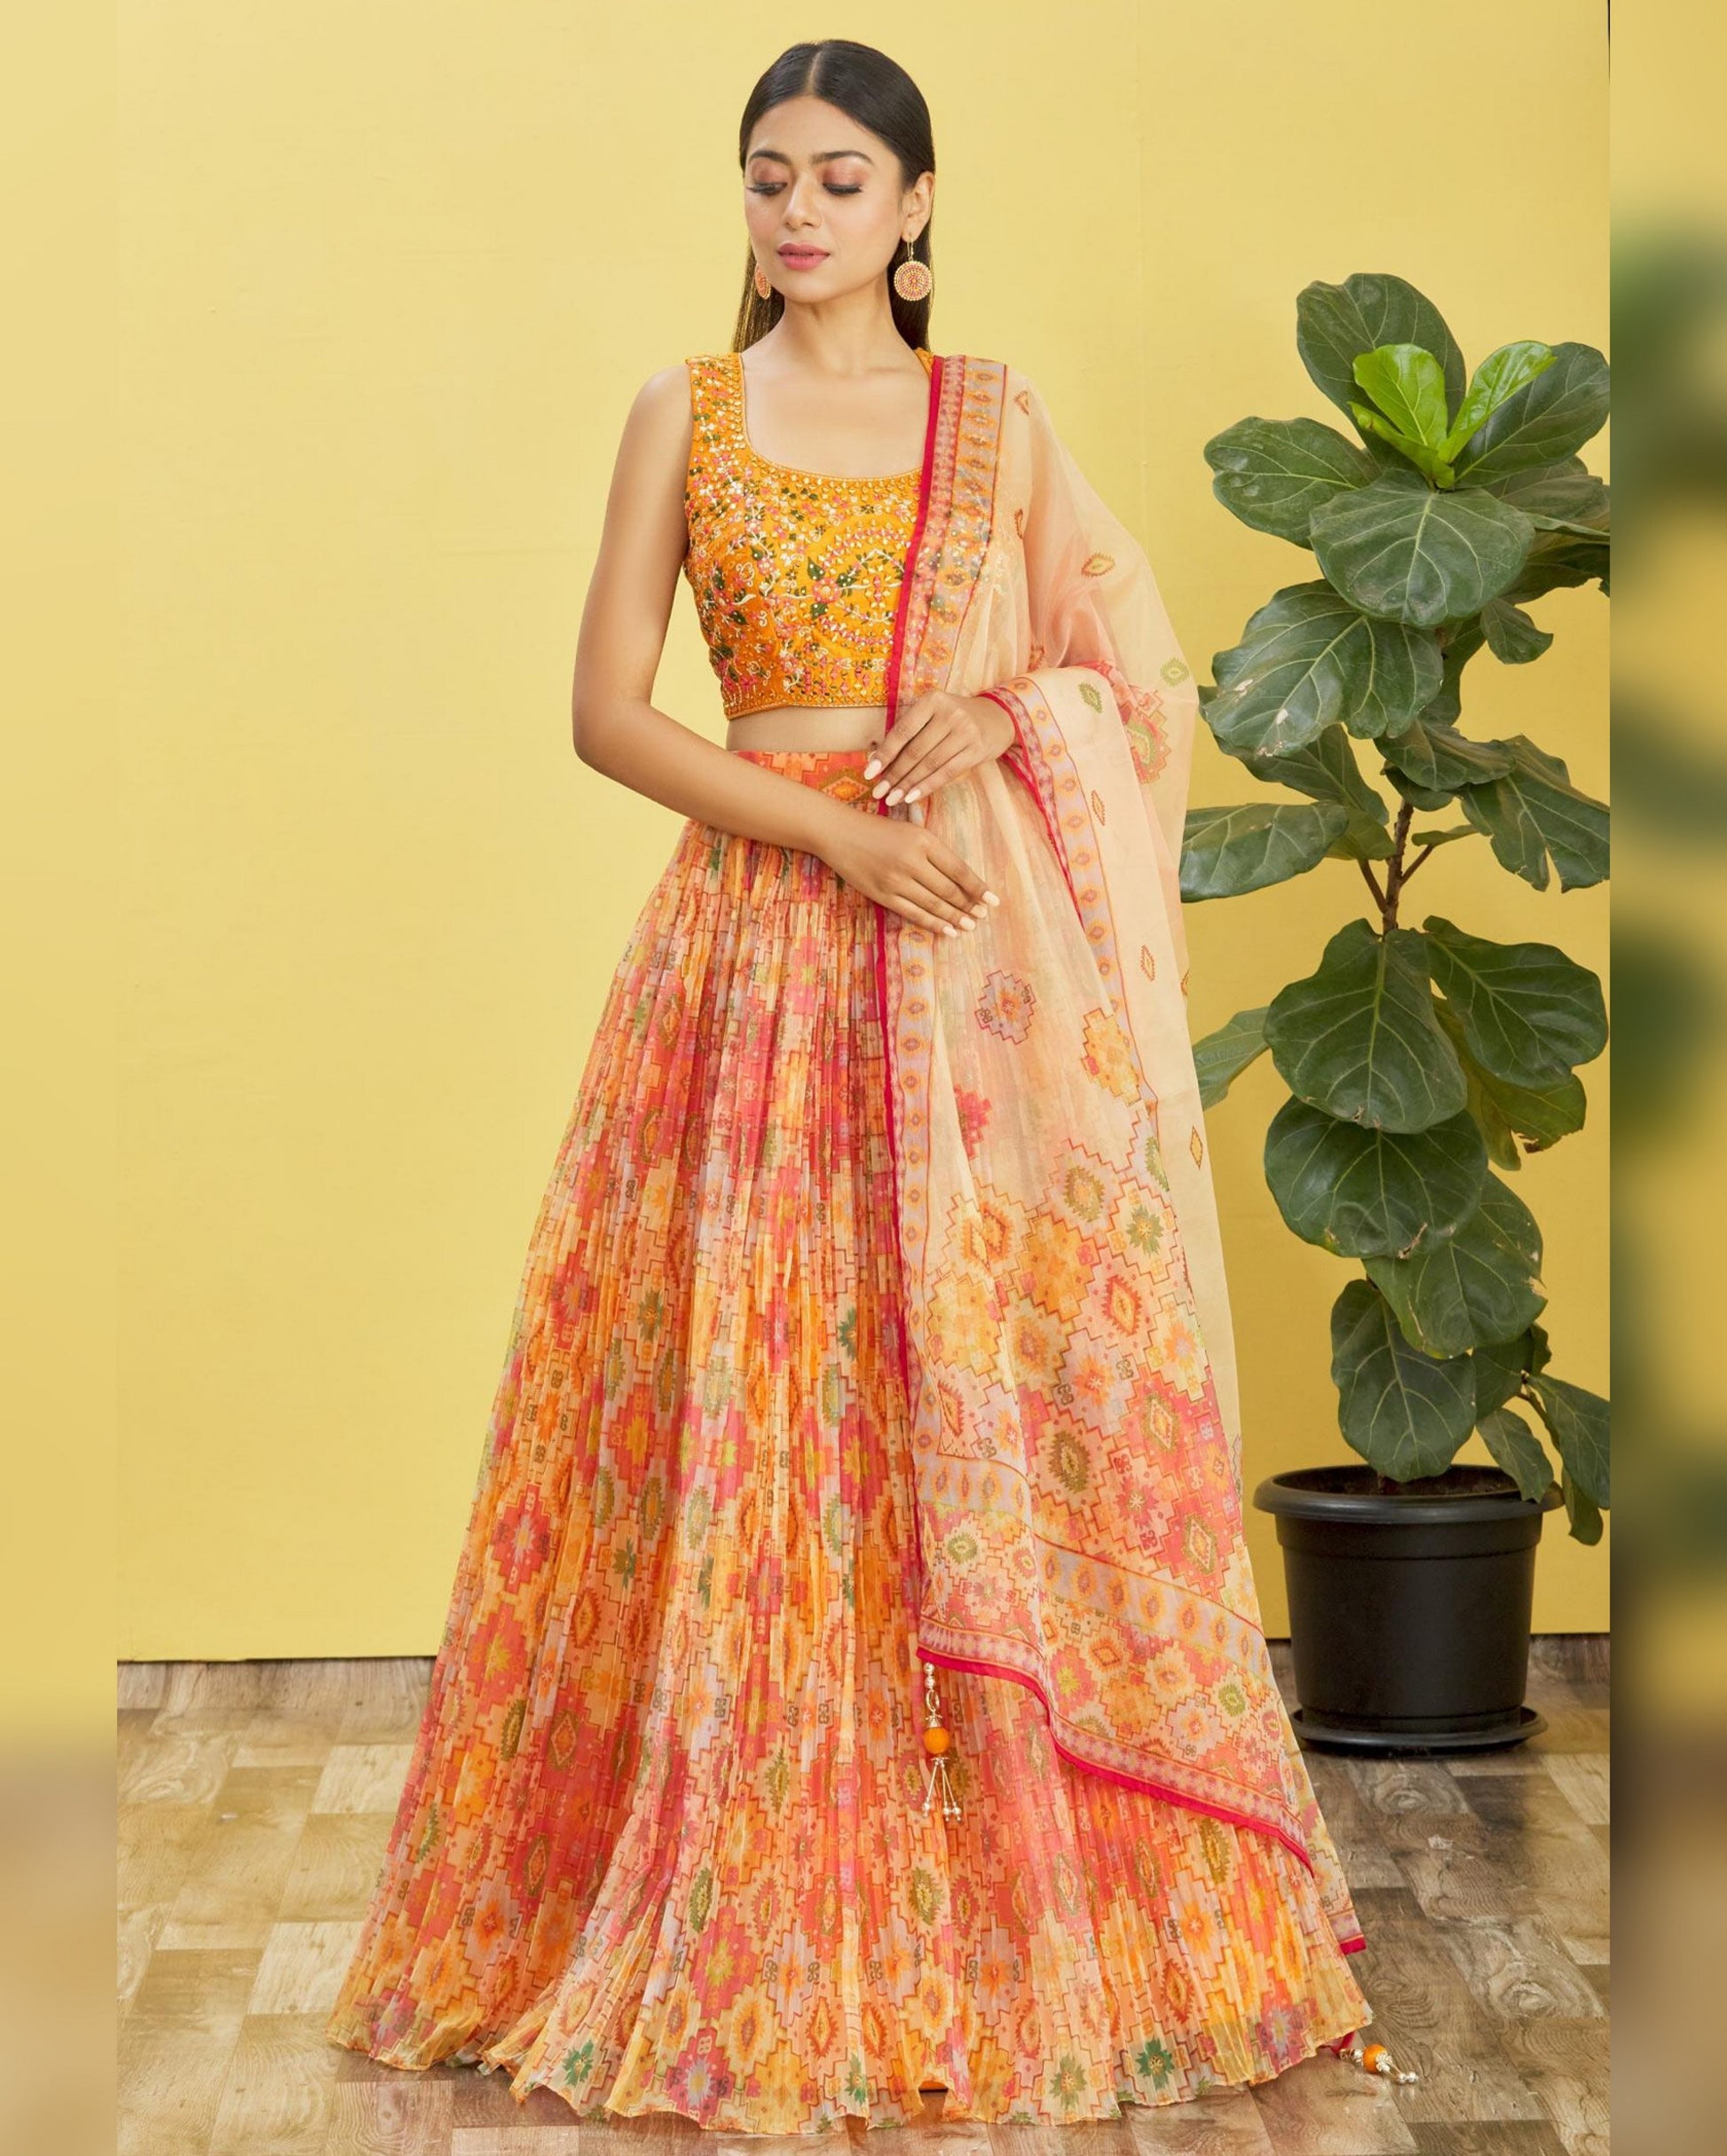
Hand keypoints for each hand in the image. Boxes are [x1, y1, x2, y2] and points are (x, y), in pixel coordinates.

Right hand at [815, 806, 1000, 938]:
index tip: (992, 900)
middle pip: (948, 890)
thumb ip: (934, 850)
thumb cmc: (878, 829)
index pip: (958, 869)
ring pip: (933, 904)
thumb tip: (961, 878)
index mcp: (923, 840)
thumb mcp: (911, 829)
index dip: (977, 887)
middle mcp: (912, 860)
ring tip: (969, 926)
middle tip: (981, 916)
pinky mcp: (882, 894)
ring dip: (954, 917)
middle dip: (968, 905)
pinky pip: (913, 913)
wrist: (838, 833)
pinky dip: (933, 923)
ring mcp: (896, 880)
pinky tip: (947, 930)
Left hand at [862, 691, 1015, 805]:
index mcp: (933, 700)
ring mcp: (965, 731)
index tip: (869, 773)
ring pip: (929, 764)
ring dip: (908, 784)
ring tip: (892, 798)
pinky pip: (946, 773)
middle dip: (894, 774)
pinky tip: (912, 797)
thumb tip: (875, 759)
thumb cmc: (954, 718)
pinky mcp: (976, 750)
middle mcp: (950, 713)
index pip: (903, 731)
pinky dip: (927, 786)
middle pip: (915, 751)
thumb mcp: (933, 714)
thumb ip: (909, 732)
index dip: (885, 754)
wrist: (997, 717)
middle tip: (878, 792)